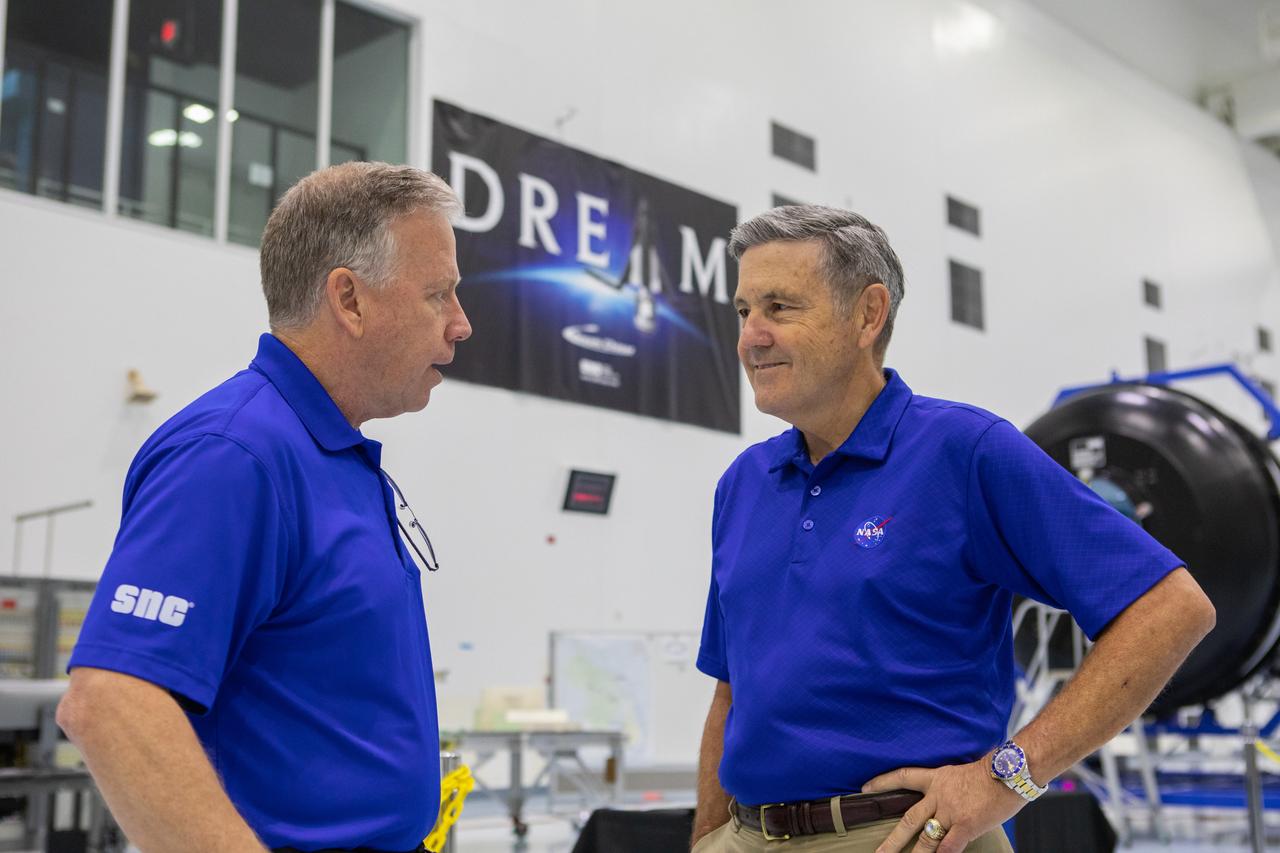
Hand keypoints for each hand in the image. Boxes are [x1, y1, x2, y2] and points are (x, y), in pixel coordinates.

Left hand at [862, 759, 1025, 852]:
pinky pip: (949, 847)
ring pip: (926, 839)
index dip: (883, 783)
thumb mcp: (963, 773)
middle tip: (878, 852)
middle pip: (908, 820)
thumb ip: (951, 789)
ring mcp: (951, 813)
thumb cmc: (994, 772)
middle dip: (893, 840)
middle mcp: (939, 796)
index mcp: (937, 779)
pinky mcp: (965, 826)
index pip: (903, 777)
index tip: (865, 789)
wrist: (1009, 772)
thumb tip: (948, 804)